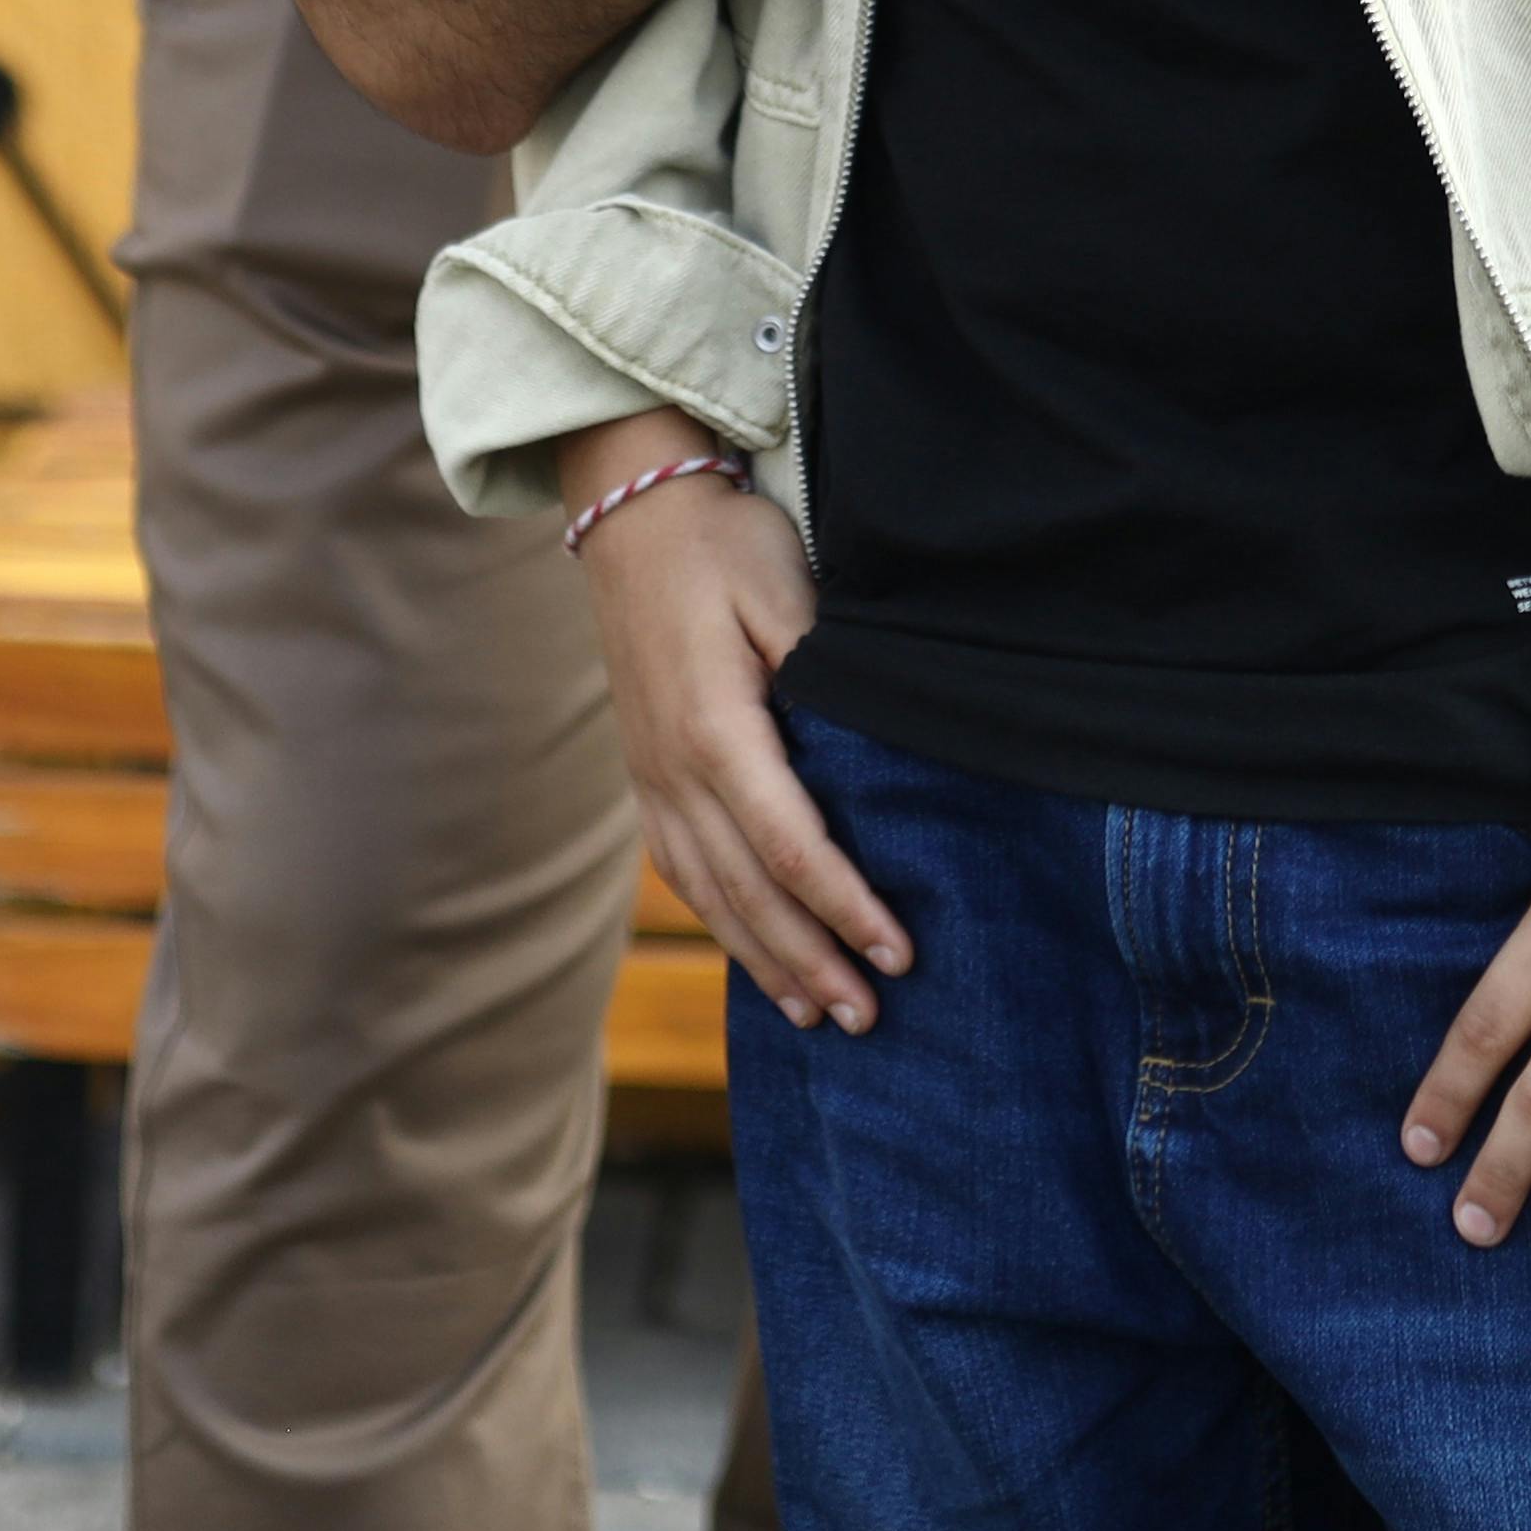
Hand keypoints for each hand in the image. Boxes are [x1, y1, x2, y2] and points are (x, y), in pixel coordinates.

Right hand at [555, 415, 909, 1036]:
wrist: (631, 510)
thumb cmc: (721, 541)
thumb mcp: (784, 589)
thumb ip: (817, 674)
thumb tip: (861, 751)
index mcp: (716, 730)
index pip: (792, 847)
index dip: (847, 908)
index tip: (899, 953)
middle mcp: (675, 770)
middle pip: (749, 891)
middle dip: (811, 961)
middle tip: (869, 1019)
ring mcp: (651, 776)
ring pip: (709, 892)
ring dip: (764, 959)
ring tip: (816, 1016)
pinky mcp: (645, 772)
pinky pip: (680, 868)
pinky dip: (720, 920)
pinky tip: (750, 953)